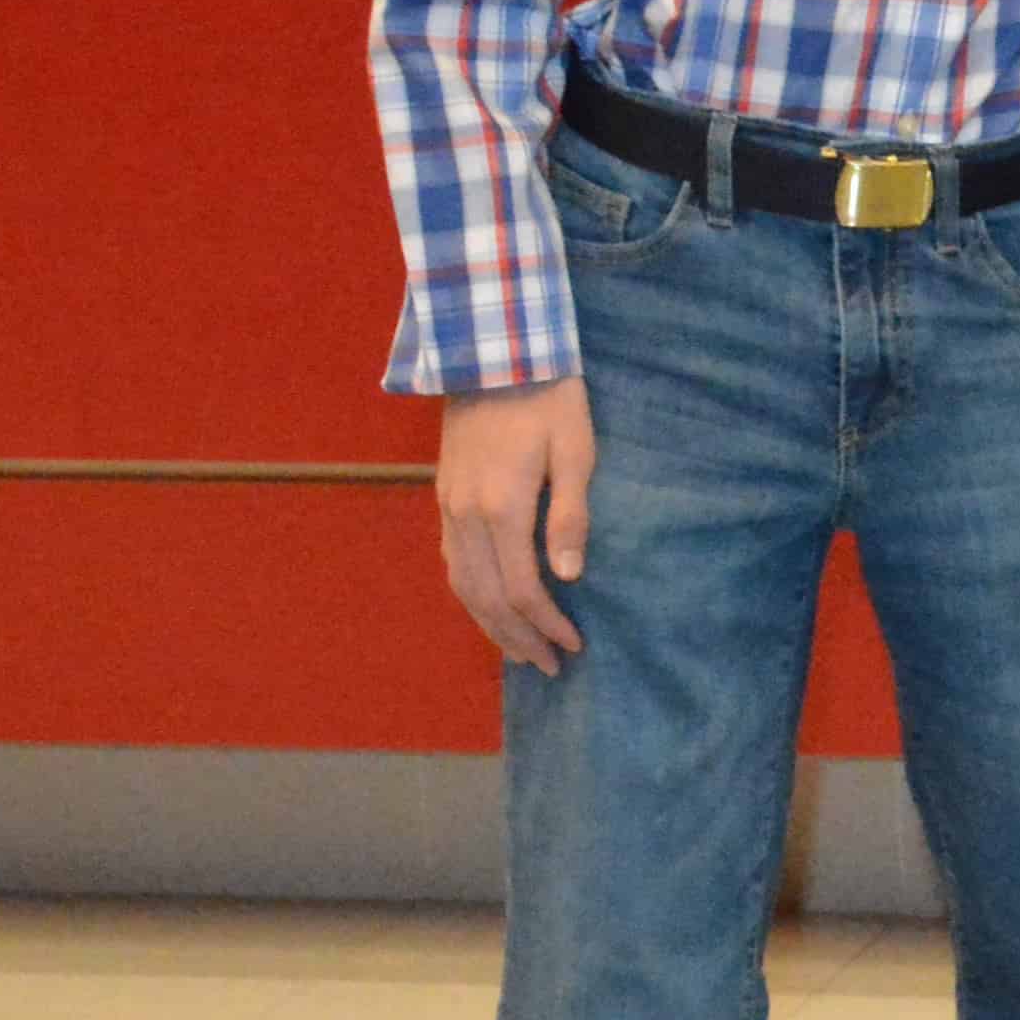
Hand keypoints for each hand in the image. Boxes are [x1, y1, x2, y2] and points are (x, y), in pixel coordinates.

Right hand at [436, 377, 598, 670]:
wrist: (493, 352)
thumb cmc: (549, 397)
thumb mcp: (576, 450)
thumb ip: (570, 515)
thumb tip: (568, 576)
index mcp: (502, 507)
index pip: (522, 588)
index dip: (548, 624)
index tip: (575, 646)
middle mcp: (466, 515)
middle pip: (487, 598)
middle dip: (519, 638)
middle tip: (551, 666)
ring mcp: (448, 507)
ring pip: (461, 585)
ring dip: (490, 625)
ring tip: (521, 652)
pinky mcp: (443, 497)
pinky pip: (451, 562)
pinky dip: (470, 595)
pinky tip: (488, 608)